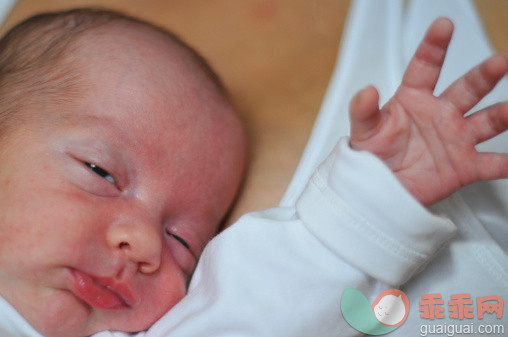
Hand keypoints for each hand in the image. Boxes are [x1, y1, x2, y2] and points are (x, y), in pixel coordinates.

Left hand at [349, 18, 507, 204]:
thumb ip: (363, 111)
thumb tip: (366, 90)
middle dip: (484, 75)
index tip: (443, 26)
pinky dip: (505, 164)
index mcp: (414, 98)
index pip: (426, 67)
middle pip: (467, 88)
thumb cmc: (372, 154)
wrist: (378, 189)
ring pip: (486, 121)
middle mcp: (441, 113)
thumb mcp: (364, 131)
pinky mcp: (465, 166)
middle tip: (499, 62)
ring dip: (502, 114)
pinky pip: (491, 164)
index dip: (434, 46)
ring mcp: (456, 138)